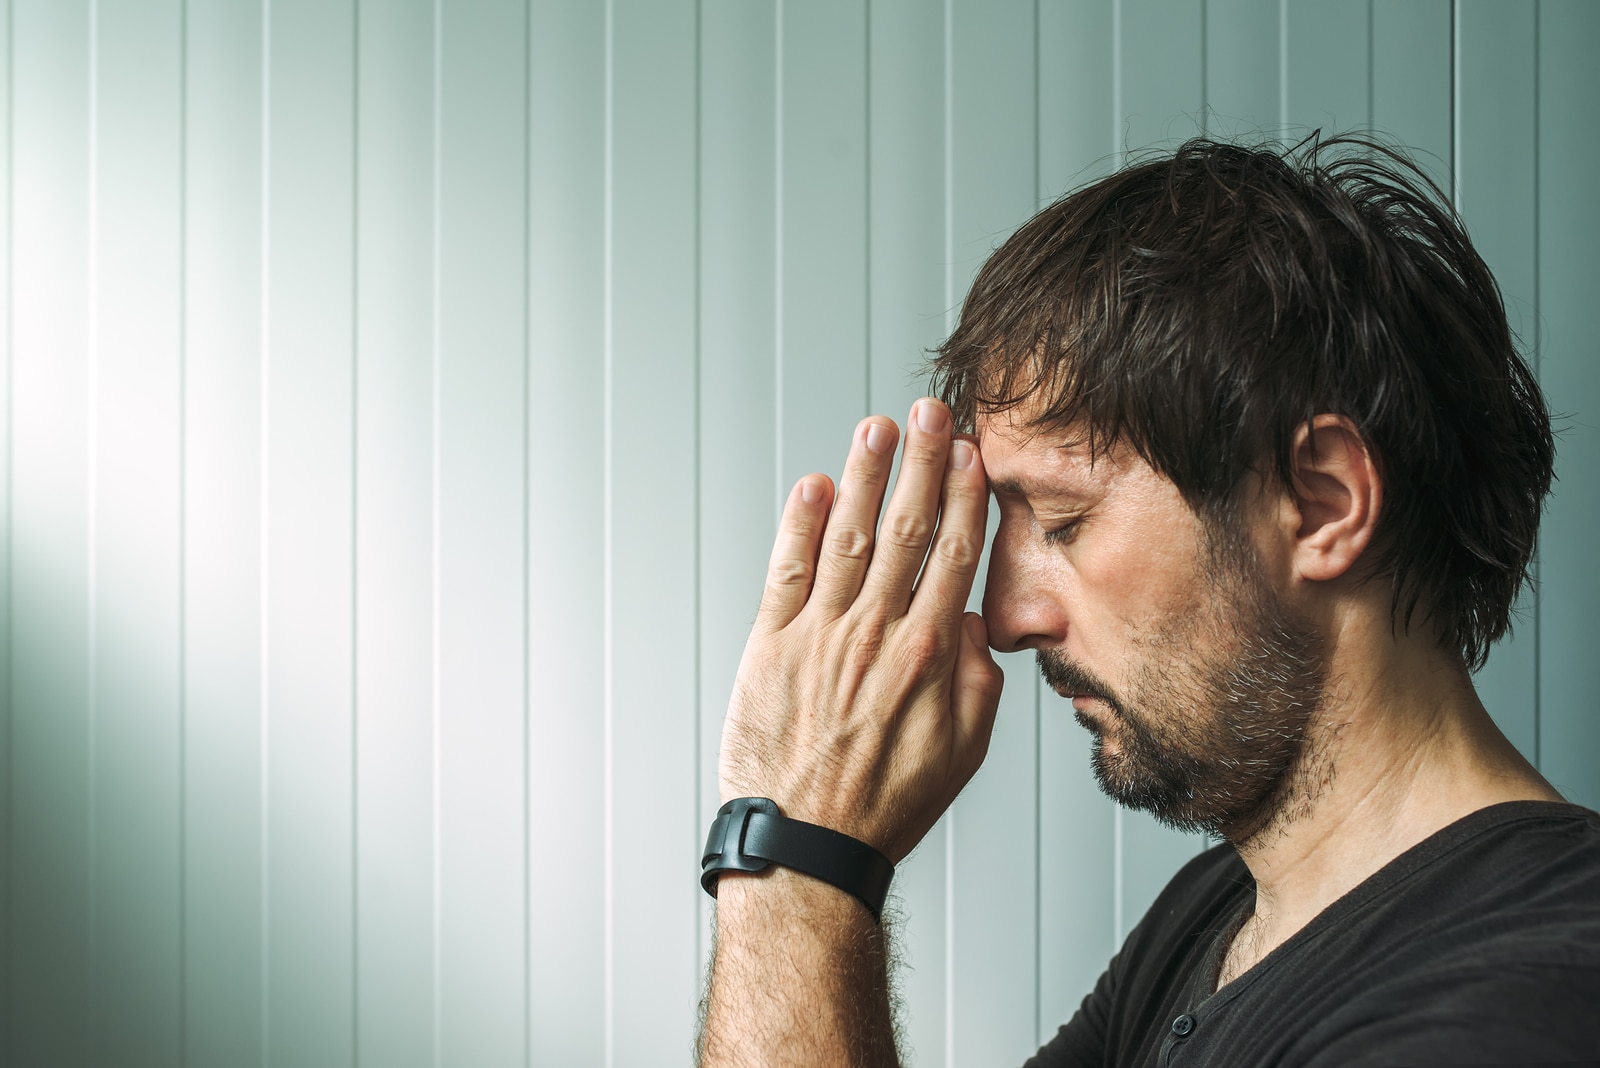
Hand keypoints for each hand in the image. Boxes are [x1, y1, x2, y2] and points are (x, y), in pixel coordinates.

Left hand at [717, 398, 1004, 863]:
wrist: (805, 842)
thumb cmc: (884, 804)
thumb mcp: (964, 752)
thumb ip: (979, 680)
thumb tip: (974, 623)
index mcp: (928, 654)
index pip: (952, 555)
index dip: (964, 497)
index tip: (972, 453)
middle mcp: (875, 632)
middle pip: (906, 529)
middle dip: (922, 464)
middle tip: (930, 412)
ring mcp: (820, 633)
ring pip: (848, 536)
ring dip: (864, 476)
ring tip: (877, 429)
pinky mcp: (770, 644)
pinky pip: (788, 571)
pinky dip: (800, 525)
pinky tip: (813, 486)